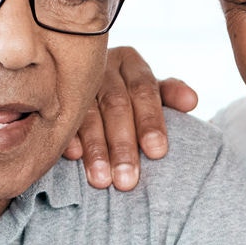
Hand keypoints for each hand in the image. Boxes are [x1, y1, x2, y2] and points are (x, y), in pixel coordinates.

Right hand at [62, 46, 197, 189]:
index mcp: (130, 63)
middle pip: (116, 106)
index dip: (151, 121)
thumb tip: (192, 101)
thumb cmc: (130, 95)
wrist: (89, 87)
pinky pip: (61, 118)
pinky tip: (73, 157)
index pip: (144, 91)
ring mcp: (75, 82)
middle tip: (128, 180)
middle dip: (122, 145)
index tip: (157, 152)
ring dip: (96, 149)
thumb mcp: (153, 91)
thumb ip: (171, 94)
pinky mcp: (54, 98)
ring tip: (102, 180)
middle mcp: (102, 68)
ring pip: (88, 115)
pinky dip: (68, 138)